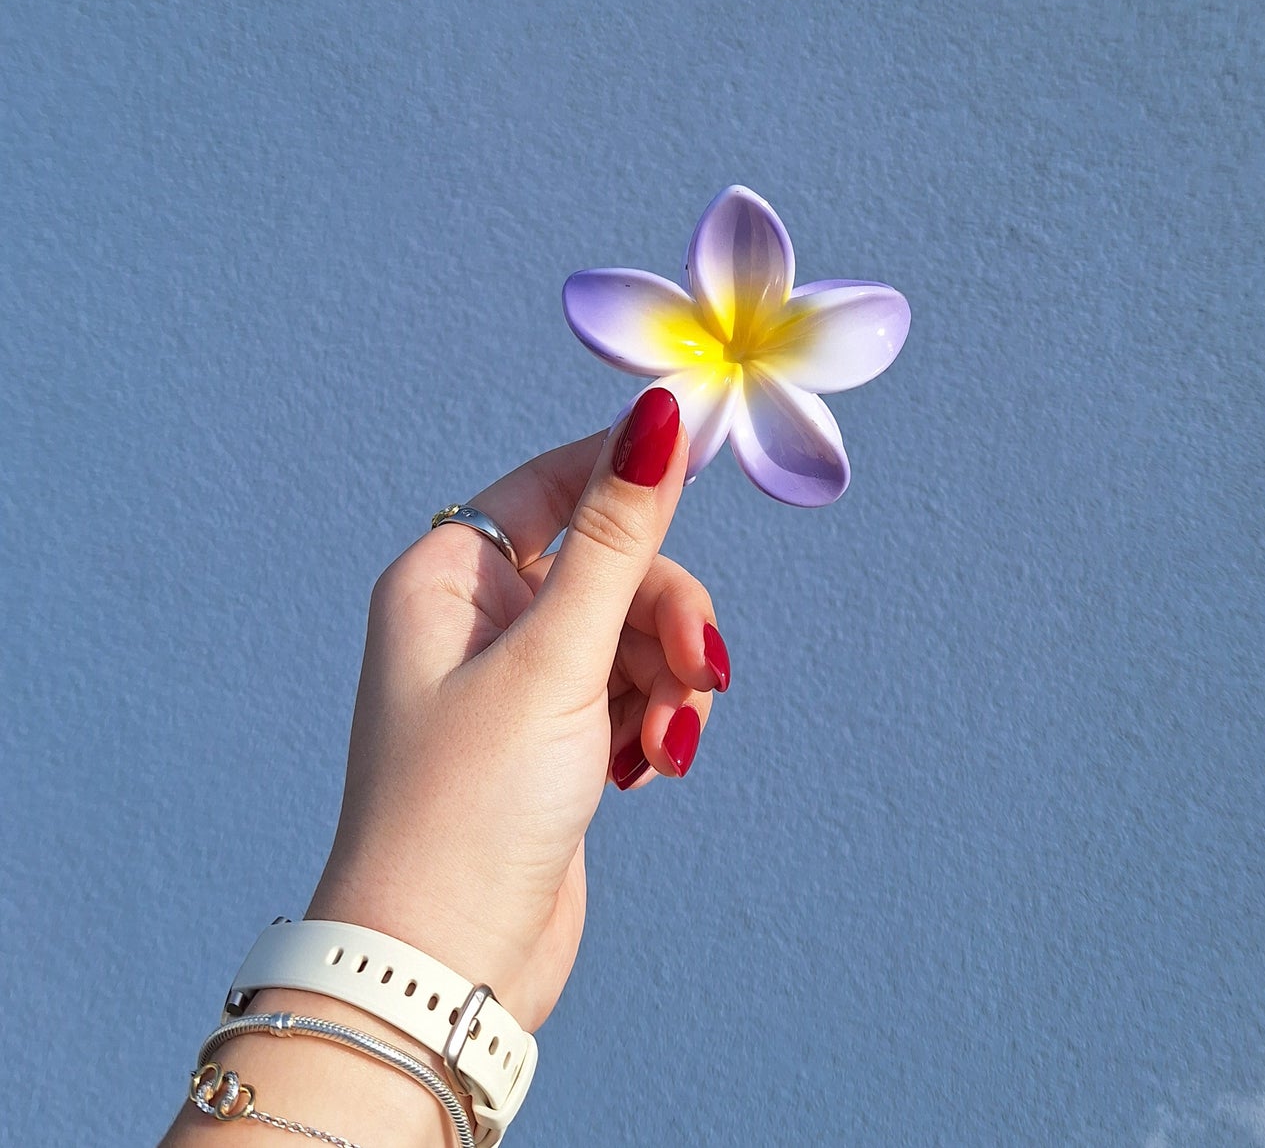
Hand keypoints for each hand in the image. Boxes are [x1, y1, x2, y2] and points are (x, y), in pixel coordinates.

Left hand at [307, 386, 729, 1033]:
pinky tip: (649, 768)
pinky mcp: (552, 736)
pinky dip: (655, 720)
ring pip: (633, 633)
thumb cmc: (471, 806)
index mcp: (450, 576)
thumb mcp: (556, 659)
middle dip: (665, 620)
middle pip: (613, 567)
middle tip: (699, 674)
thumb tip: (659, 413)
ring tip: (665, 746)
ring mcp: (517, 679)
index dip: (629, 473)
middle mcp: (479, 617)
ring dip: (668, 682)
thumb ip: (617, 536)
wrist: (444, 970)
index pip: (555, 482)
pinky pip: (631, 690)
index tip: (702, 463)